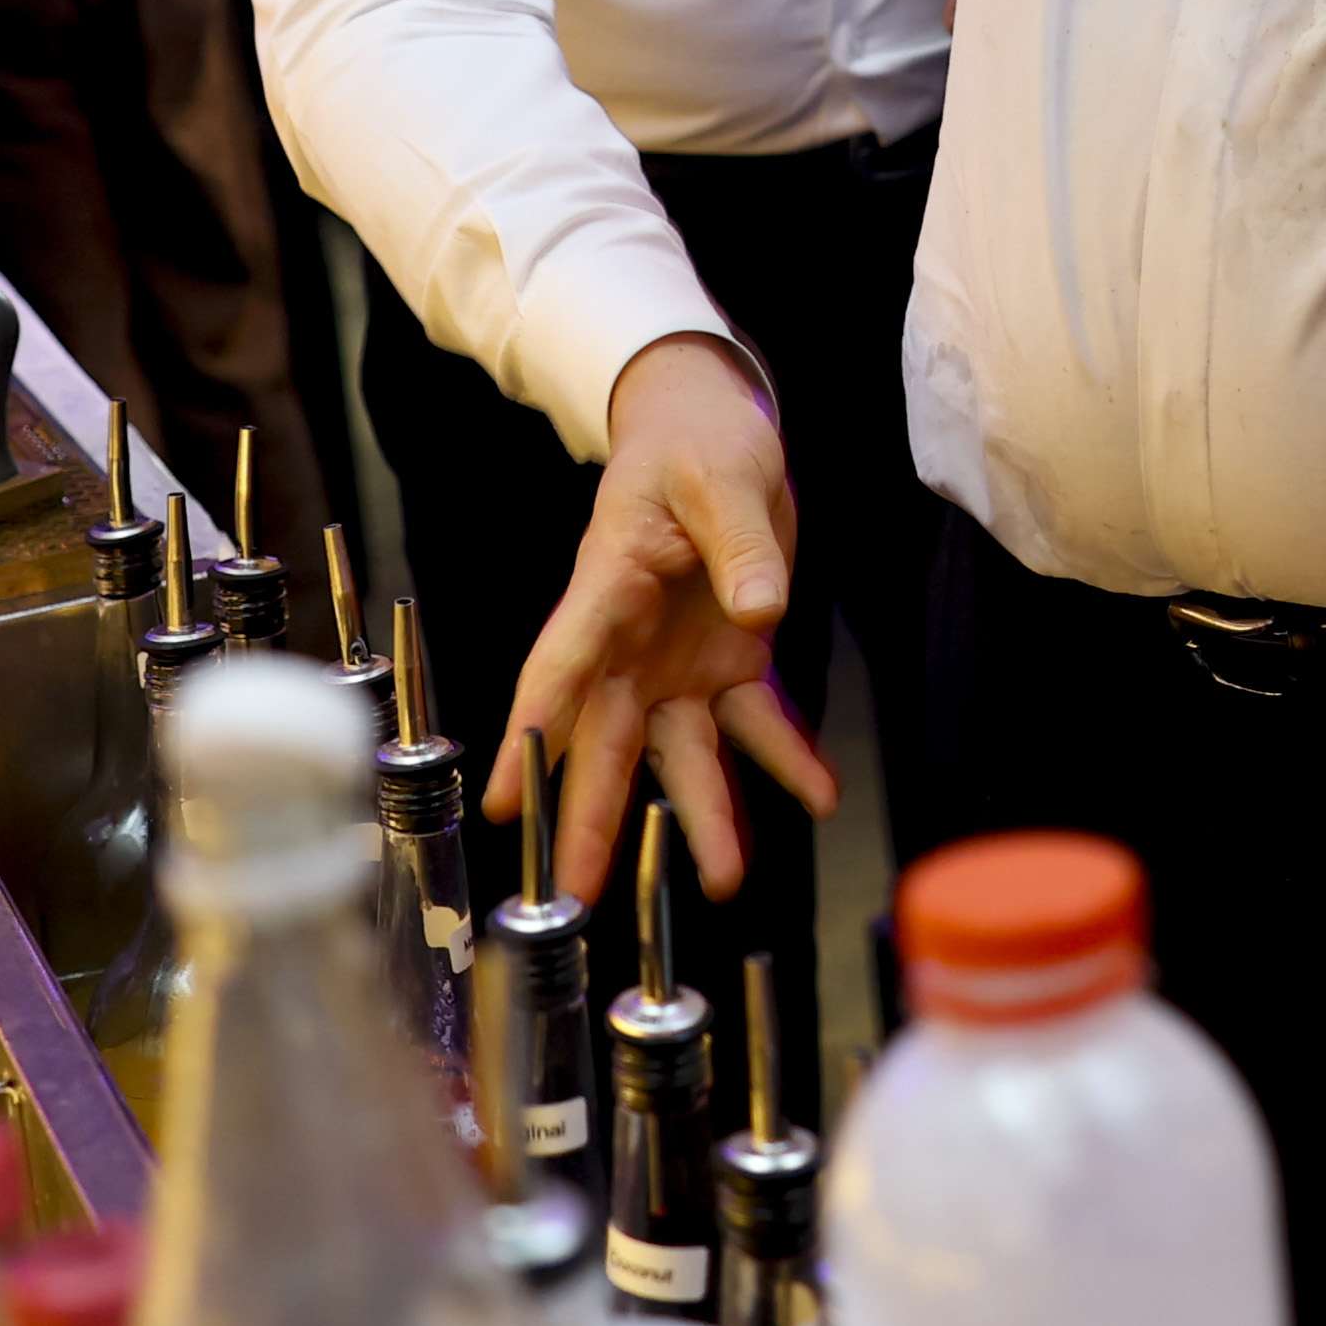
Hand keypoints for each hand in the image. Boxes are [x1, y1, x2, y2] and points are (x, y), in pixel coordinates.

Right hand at [500, 329, 836, 903]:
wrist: (717, 433)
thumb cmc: (696, 445)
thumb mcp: (722, 476)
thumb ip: (740, 542)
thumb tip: (759, 607)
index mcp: (608, 588)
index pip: (561, 664)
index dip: (532, 736)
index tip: (507, 803)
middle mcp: (631, 643)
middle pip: (606, 737)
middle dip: (592, 815)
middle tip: (578, 892)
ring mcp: (678, 660)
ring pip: (682, 750)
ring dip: (703, 812)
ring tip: (725, 877)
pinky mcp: (730, 660)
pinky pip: (757, 719)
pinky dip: (787, 757)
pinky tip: (819, 794)